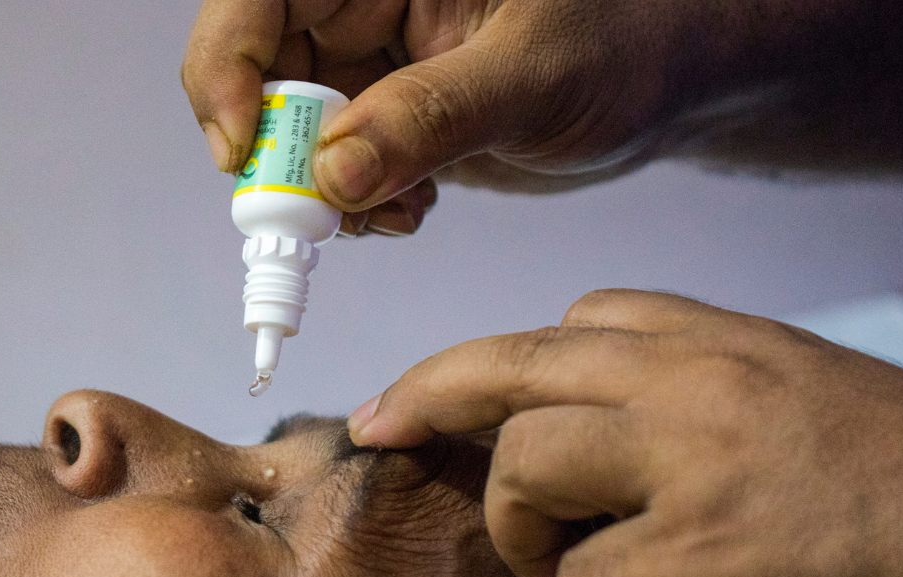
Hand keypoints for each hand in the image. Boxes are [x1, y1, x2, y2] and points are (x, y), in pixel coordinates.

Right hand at [182, 0, 746, 234]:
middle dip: (275, 147)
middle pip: (257, 65)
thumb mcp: (536, 73)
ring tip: (391, 214)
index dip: (227, 66)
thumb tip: (334, 172)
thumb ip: (434, 117)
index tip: (243, 147)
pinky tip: (411, 208)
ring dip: (319, 190)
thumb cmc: (632, 36)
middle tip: (316, 215)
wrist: (675, 74)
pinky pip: (331, 162)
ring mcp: (372, 55)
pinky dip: (355, 204)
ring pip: (288, 125)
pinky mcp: (386, 109)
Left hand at [345, 292, 902, 576]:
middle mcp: (700, 384)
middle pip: (513, 365)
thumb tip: (628, 450)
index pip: (577, 320)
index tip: (440, 393)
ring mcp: (694, 463)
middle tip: (383, 433)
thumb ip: (714, 406)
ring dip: (520, 537)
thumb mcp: (816, 402)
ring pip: (524, 466)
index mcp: (729, 346)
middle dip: (427, 396)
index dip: (493, 360)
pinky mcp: (696, 555)